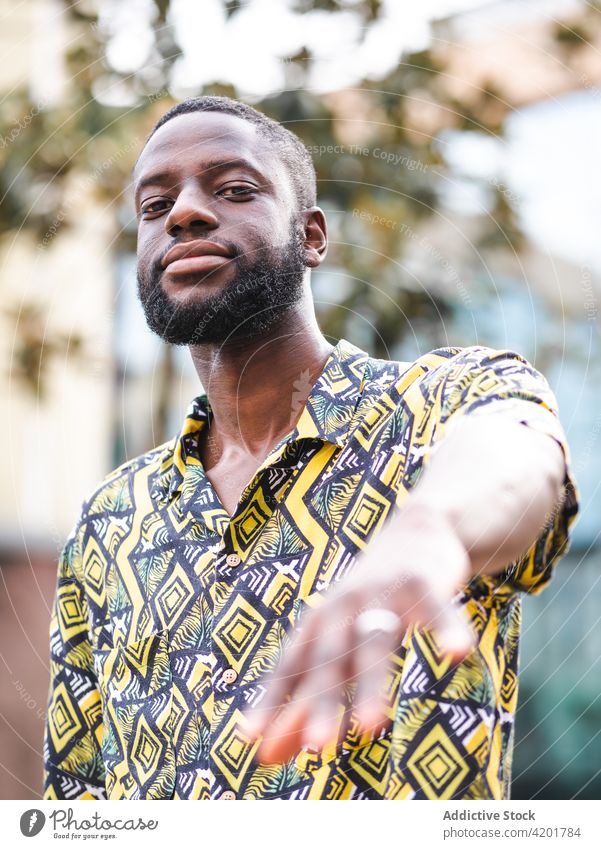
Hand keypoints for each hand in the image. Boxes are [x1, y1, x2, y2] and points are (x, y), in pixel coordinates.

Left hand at [244, 502, 475, 763]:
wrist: (417, 529)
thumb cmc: (370, 600)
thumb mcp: (336, 643)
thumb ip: (304, 699)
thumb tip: (264, 757)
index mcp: (319, 625)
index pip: (291, 668)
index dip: (272, 703)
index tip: (251, 742)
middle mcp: (343, 608)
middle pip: (330, 660)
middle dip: (321, 703)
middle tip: (316, 749)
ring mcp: (383, 593)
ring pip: (376, 640)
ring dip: (372, 682)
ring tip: (371, 727)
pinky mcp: (423, 581)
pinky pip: (436, 608)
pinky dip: (447, 629)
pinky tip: (457, 654)